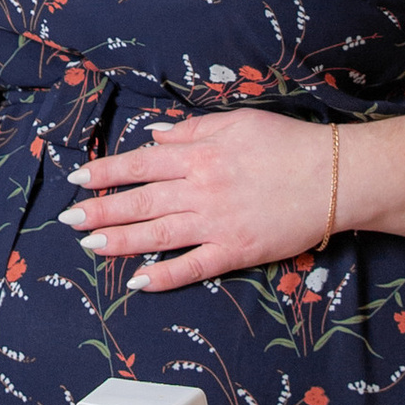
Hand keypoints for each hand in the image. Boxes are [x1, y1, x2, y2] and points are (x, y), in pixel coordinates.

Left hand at [61, 110, 333, 291]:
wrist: (336, 177)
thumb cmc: (289, 145)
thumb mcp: (238, 122)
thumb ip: (193, 130)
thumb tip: (157, 137)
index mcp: (200, 155)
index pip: (140, 164)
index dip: (106, 172)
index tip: (79, 179)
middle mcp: (201, 189)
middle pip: (140, 201)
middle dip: (100, 210)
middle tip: (69, 219)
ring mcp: (217, 224)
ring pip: (157, 235)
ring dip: (120, 241)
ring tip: (90, 244)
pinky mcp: (236, 252)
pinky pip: (192, 267)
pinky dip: (163, 276)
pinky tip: (138, 281)